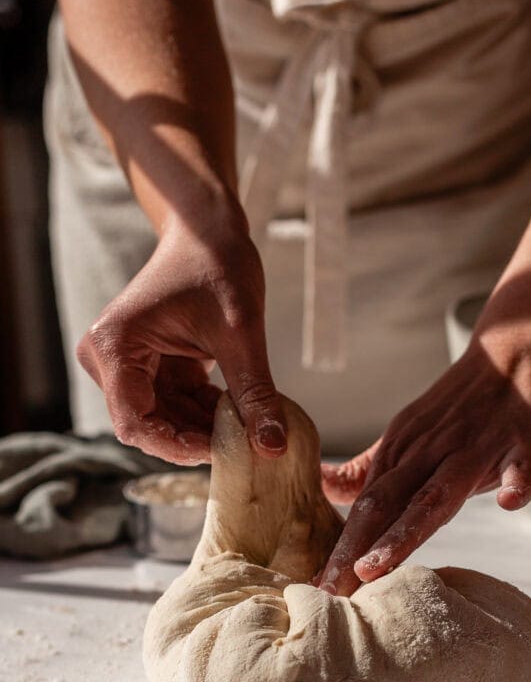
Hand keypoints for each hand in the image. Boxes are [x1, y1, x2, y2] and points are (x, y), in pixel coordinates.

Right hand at [77, 220, 285, 464]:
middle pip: (149, 425)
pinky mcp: (147, 366)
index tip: (221, 450)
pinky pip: (174, 406)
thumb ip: (254, 393)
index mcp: (115, 346)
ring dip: (204, 428)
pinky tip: (237, 408)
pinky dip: (205, 413)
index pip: (135, 422)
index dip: (176, 446)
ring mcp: (126, 364)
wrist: (208, 230)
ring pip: (164, 420)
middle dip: (195, 438)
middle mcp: (108, 358)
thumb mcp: (241, 332)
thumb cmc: (217, 263)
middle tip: (243, 442)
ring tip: (246, 422)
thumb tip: (272, 447)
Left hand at [318, 336, 530, 595]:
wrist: (515, 353)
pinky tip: (511, 502)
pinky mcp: (521, 442)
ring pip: (437, 493)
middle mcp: (431, 452)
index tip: (319, 587)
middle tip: (331, 590)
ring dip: (406, 530)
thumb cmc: (462, 406)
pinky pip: (521, 466)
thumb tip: (324, 486)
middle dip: (356, 549)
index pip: (366, 506)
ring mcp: (476, 448)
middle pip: (387, 504)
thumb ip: (370, 468)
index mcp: (403, 452)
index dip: (341, 548)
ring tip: (376, 566)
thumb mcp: (408, 435)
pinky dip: (518, 483)